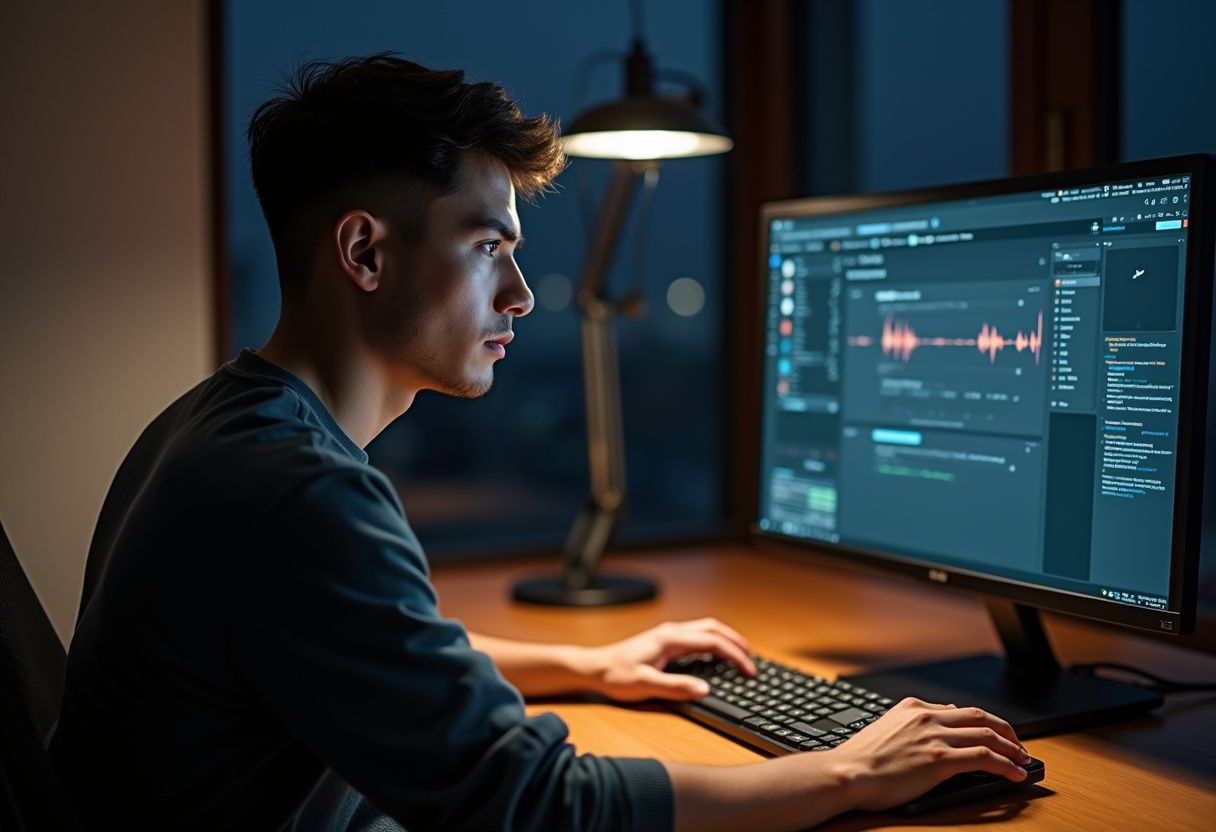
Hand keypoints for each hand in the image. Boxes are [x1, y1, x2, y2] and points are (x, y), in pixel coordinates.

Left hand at [582, 618, 756, 701]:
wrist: (593, 668)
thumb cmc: (615, 677)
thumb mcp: (645, 685)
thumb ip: (676, 687)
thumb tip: (705, 689)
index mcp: (670, 639)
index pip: (713, 641)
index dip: (735, 655)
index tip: (749, 670)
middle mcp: (671, 632)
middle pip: (713, 628)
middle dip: (736, 642)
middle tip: (752, 660)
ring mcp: (668, 634)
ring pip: (706, 629)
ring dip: (726, 639)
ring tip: (741, 656)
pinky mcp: (665, 640)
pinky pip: (697, 636)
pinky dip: (714, 642)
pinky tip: (716, 656)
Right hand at [829, 698, 1030, 810]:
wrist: (848, 773)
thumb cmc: (861, 759)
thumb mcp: (887, 727)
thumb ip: (913, 722)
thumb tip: (941, 719)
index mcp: (913, 707)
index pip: (960, 710)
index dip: (984, 723)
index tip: (994, 734)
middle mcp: (927, 717)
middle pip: (981, 717)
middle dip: (1006, 730)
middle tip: (1018, 744)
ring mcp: (935, 737)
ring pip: (988, 736)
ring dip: (1012, 748)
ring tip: (1023, 759)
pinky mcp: (940, 760)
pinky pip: (984, 759)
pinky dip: (1005, 764)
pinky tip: (1015, 773)